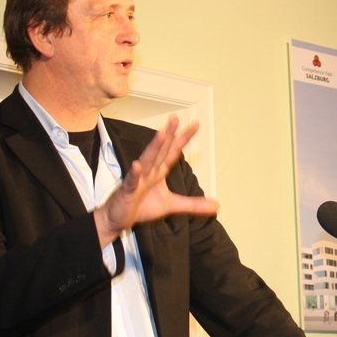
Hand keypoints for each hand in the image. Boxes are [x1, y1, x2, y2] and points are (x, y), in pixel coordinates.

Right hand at [93, 116, 218, 246]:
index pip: (173, 152)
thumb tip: (217, 206)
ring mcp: (138, 179)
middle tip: (176, 118)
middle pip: (161, 151)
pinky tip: (137, 165)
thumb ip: (193, 204)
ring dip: (154, 148)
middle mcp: (149, 172)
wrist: (120, 218)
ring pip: (147, 161)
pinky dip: (135, 173)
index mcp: (159, 172)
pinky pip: (132, 181)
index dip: (184, 139)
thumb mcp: (172, 205)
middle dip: (169, 135)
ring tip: (162, 135)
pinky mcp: (128, 191)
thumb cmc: (142, 206)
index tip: (195, 124)